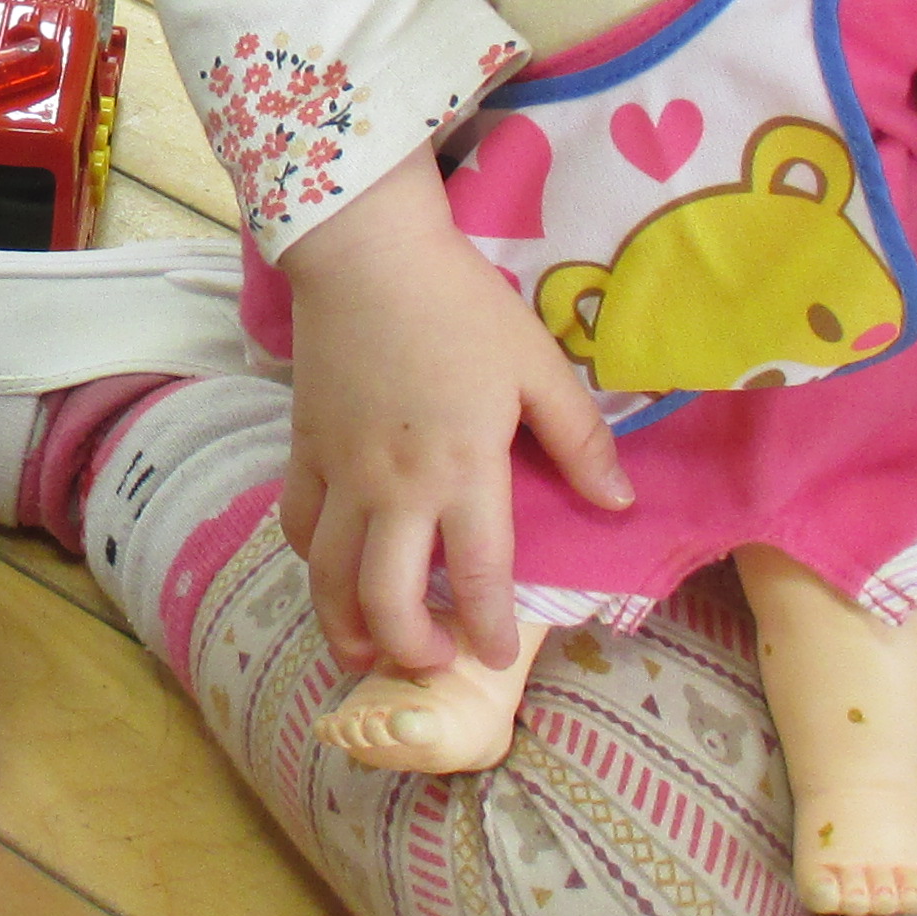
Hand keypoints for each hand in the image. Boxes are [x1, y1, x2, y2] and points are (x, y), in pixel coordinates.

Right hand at [276, 158, 630, 676]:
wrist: (367, 255)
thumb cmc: (460, 306)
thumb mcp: (536, 365)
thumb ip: (578, 439)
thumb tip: (617, 502)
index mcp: (463, 470)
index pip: (477, 576)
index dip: (487, 630)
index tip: (497, 658)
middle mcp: (396, 488)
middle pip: (386, 599)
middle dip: (410, 648)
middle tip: (432, 661)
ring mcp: (341, 472)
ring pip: (329, 578)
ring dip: (346, 625)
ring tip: (366, 647)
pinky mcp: (303, 449)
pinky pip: (299, 526)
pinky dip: (313, 562)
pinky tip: (333, 571)